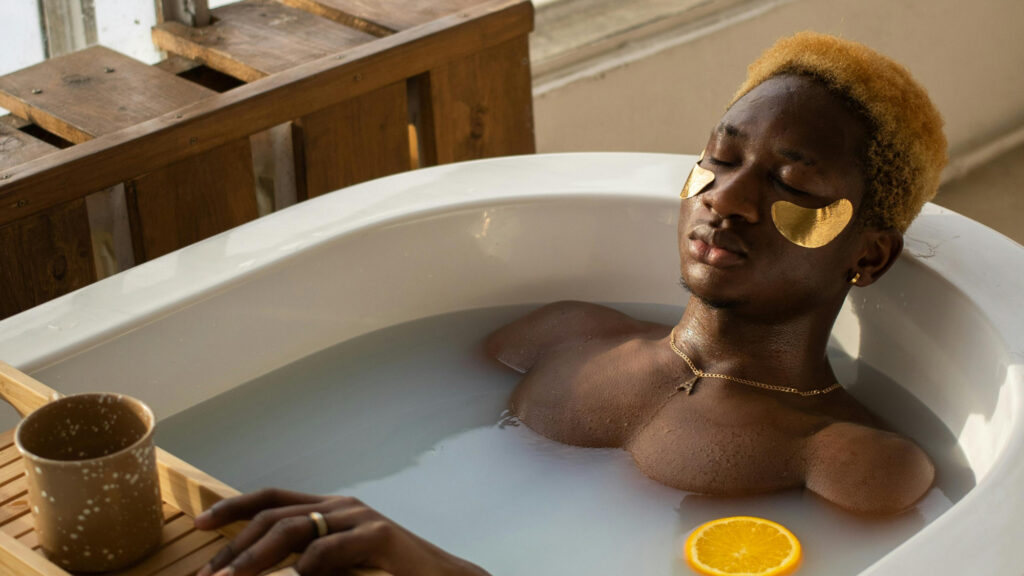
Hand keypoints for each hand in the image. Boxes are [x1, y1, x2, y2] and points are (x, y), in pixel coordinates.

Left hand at [194, 488, 488, 575]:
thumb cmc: (387, 574)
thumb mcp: (338, 565)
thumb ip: (306, 562)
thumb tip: (260, 572)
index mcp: (328, 509)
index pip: (271, 498)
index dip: (233, 507)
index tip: (199, 524)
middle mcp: (340, 505)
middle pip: (274, 515)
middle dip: (234, 546)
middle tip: (208, 575)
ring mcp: (360, 517)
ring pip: (294, 528)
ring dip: (255, 558)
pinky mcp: (379, 535)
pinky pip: (329, 548)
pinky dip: (303, 567)